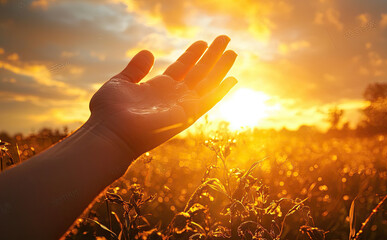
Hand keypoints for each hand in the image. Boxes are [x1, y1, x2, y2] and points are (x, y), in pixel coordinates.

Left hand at [87, 35, 236, 158]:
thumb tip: (148, 52)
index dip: (193, 54)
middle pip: (199, 72)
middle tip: (224, 39)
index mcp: (159, 88)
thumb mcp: (122, 82)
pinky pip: (209, 100)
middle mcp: (174, 96)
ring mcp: (182, 105)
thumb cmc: (110, 111)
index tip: (203, 42)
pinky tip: (233, 79)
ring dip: (221, 67)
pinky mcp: (187, 115)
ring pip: (207, 82)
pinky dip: (221, 90)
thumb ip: (136, 69)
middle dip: (212, 56)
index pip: (182, 67)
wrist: (109, 133)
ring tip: (233, 51)